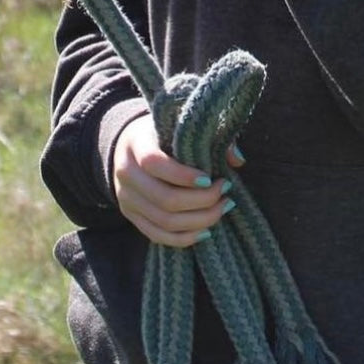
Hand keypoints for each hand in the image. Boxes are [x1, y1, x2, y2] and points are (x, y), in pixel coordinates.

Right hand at [111, 114, 236, 247]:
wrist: (128, 146)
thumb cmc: (163, 133)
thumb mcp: (180, 125)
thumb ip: (210, 137)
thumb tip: (238, 160)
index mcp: (136, 144)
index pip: (155, 163)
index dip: (184, 175)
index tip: (211, 177)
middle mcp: (125, 173)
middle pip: (164, 199)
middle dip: (202, 200)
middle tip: (226, 192)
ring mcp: (126, 198)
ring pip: (164, 221)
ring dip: (199, 220)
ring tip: (222, 208)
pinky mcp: (131, 216)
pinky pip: (158, 236)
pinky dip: (184, 238)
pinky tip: (206, 230)